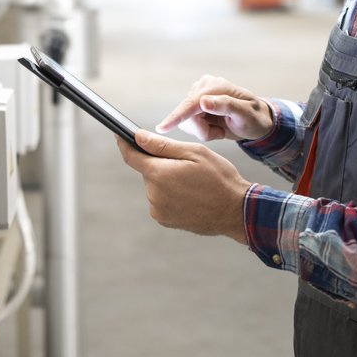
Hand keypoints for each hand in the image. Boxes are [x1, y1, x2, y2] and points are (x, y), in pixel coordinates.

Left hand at [116, 130, 250, 244]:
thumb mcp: (194, 153)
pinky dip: (171, 195)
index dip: (124, 144)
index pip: (131, 156)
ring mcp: (159, 210)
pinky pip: (161, 200)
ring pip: (156, 185)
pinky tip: (190, 195)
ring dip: (167, 180)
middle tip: (186, 165)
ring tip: (193, 183)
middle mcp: (154, 195)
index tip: (120, 135)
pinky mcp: (165, 220)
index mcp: (159, 174)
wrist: (236, 211)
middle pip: (148, 171)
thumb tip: (138, 137)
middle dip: (161, 164)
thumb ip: (162, 145)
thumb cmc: (219, 178)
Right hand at [155, 75, 274, 141]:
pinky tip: (215, 128)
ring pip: (186, 122)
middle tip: (220, 134)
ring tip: (220, 130)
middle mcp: (202, 88)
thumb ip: (225, 105)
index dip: (177, 116)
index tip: (162, 128)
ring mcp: (197, 97)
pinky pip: (188, 125)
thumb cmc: (254, 118)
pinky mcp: (195, 107)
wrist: (256, 122)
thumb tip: (203, 101)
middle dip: (202, 130)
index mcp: (214, 86)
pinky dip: (202, 131)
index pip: (191, 103)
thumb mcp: (245, 114)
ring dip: (203, 131)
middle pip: (186, 115)